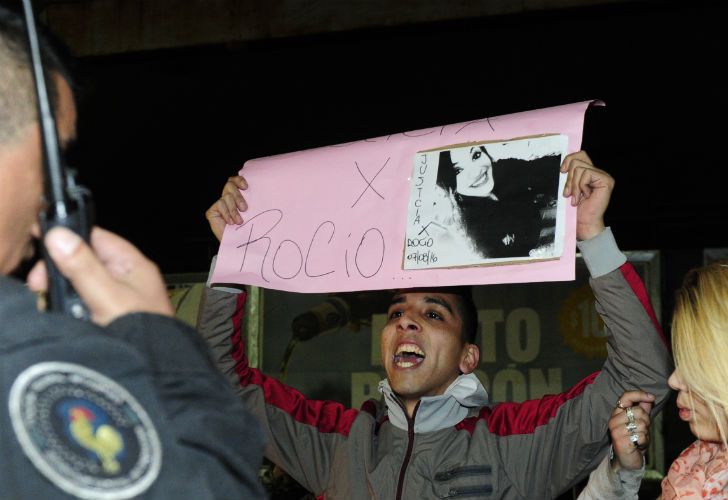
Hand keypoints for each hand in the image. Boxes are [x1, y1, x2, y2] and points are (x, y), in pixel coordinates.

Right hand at [27, 226, 173, 325]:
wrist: (150, 367)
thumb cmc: (140, 329)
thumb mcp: (107, 295)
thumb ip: (82, 266)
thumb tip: (59, 236)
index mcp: (132, 265)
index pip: (96, 238)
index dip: (68, 237)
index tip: (40, 240)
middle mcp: (125, 279)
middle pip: (84, 261)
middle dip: (59, 270)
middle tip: (39, 283)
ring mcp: (117, 298)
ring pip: (80, 284)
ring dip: (62, 292)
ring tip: (49, 301)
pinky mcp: (108, 317)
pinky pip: (82, 305)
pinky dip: (69, 308)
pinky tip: (60, 315)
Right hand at [205, 175, 247, 241]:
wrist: (237, 244)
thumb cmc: (246, 229)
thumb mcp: (252, 214)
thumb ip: (252, 203)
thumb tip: (261, 192)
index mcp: (237, 195)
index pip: (235, 181)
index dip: (239, 180)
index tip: (246, 187)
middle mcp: (227, 198)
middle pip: (230, 186)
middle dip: (238, 197)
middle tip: (245, 209)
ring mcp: (219, 204)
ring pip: (226, 197)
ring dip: (234, 209)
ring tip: (239, 221)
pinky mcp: (212, 211)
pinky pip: (220, 205)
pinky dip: (227, 214)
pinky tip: (230, 222)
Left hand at [560, 151, 614, 240]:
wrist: (583, 223)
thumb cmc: (576, 210)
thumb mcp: (569, 188)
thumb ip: (569, 176)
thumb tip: (563, 166)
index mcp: (589, 173)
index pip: (579, 155)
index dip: (568, 160)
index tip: (562, 171)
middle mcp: (598, 172)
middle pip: (577, 159)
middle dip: (569, 177)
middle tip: (569, 193)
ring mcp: (603, 176)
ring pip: (579, 168)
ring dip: (573, 185)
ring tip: (576, 197)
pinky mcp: (605, 181)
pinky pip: (586, 174)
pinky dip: (580, 186)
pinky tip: (584, 196)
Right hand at [608, 390, 654, 470]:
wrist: (627, 459)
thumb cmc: (634, 439)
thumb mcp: (639, 422)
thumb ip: (643, 409)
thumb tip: (649, 397)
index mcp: (616, 413)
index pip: (625, 397)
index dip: (639, 394)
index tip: (651, 397)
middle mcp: (613, 420)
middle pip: (638, 411)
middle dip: (646, 420)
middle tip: (642, 429)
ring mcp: (616, 431)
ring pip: (641, 424)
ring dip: (645, 432)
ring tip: (639, 438)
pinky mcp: (621, 442)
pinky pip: (641, 436)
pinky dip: (644, 441)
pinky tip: (639, 445)